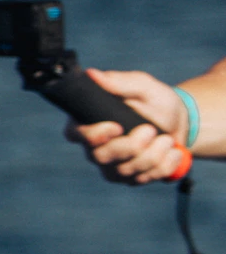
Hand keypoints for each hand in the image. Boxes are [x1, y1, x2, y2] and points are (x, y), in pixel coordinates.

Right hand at [72, 68, 190, 182]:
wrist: (177, 122)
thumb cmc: (155, 101)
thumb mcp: (142, 86)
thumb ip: (119, 81)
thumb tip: (92, 74)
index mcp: (89, 121)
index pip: (75, 134)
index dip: (94, 135)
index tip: (118, 127)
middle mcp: (94, 146)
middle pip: (101, 156)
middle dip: (132, 146)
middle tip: (151, 130)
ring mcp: (110, 165)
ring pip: (124, 170)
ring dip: (153, 155)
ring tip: (167, 139)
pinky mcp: (128, 178)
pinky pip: (142, 179)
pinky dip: (163, 165)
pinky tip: (172, 152)